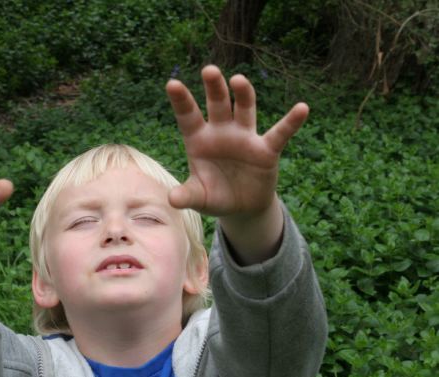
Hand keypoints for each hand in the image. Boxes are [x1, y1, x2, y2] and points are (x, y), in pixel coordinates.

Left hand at [165, 65, 307, 219]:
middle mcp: (221, 132)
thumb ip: (187, 195)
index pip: (188, 116)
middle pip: (217, 104)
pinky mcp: (266, 150)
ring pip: (244, 109)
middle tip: (209, 70)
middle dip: (214, 87)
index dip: (181, 101)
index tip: (172, 83)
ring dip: (243, 94)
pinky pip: (280, 134)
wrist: (241, 208)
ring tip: (238, 80)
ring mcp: (244, 137)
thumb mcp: (199, 198)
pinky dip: (291, 122)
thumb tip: (173, 199)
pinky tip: (302, 108)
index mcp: (199, 140)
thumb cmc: (214, 197)